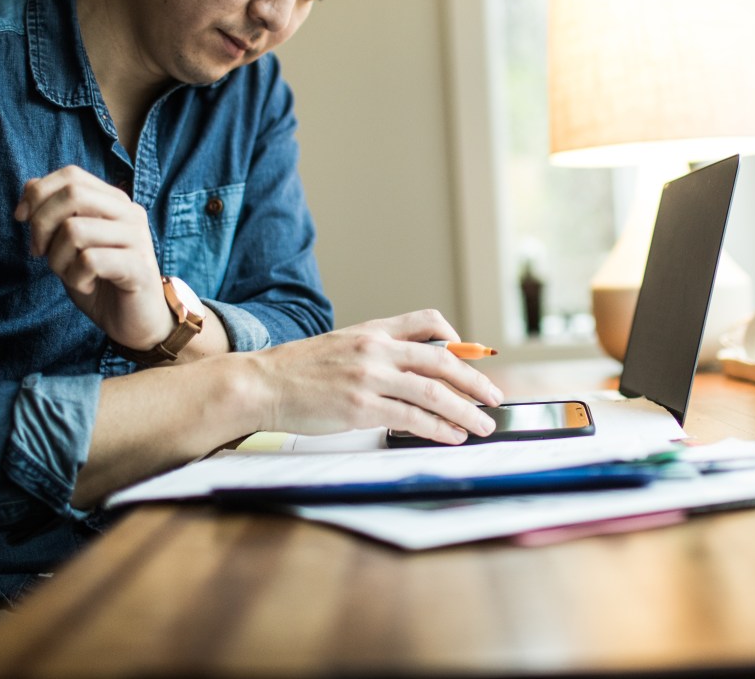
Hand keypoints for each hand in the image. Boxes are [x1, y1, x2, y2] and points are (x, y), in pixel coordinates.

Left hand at [14, 165, 173, 350]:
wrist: (136, 321)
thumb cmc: (101, 281)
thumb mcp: (70, 244)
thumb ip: (56, 214)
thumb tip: (29, 186)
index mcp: (115, 201)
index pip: (72, 175)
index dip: (38, 192)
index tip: (20, 218)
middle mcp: (130, 213)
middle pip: (73, 194)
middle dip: (41, 223)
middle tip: (39, 252)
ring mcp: (138, 238)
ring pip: (75, 229)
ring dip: (57, 258)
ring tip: (68, 274)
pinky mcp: (139, 267)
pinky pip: (90, 260)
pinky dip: (76, 277)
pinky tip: (86, 286)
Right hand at [232, 310, 502, 443]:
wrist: (260, 383)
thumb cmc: (297, 370)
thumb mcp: (342, 346)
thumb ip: (377, 353)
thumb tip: (413, 370)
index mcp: (373, 330)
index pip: (427, 320)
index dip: (457, 339)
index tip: (473, 355)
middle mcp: (376, 349)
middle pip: (442, 360)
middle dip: (475, 381)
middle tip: (494, 396)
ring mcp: (369, 377)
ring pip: (434, 391)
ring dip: (465, 410)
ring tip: (482, 424)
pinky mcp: (360, 408)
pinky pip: (412, 418)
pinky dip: (438, 427)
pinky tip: (451, 435)